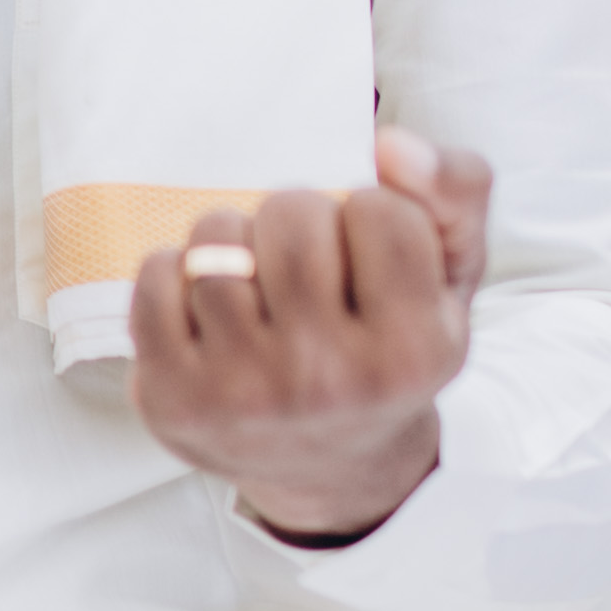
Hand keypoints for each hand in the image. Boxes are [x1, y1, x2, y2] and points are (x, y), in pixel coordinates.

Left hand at [127, 129, 489, 546]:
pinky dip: (176, 270)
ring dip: (233, 237)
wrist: (329, 467)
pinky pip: (157, 275)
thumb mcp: (449, 280)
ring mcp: (245, 391)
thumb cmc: (386, 349)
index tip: (369, 255)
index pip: (379, 210)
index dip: (370, 213)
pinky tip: (208, 307)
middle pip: (292, 214)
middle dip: (297, 216)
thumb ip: (453, 193)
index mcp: (414, 352)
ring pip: (218, 238)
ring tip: (257, 278)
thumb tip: (391, 144)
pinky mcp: (175, 396)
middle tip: (306, 261)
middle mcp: (330, 380)